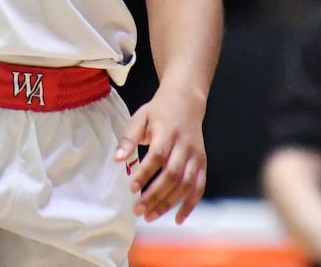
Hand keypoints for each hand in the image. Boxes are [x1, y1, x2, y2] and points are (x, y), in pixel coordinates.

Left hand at [114, 85, 207, 224]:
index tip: (131, 188)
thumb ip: (128, 138)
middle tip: (137, 209)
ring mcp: (196, 156)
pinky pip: (199, 187)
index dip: (145, 173)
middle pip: (172, 175)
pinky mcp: (202, 163)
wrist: (186, 101)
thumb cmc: (159, 112)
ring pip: (185, 185)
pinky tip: (177, 218)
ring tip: (150, 215)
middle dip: (155, 195)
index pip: (158, 156)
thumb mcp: (140, 117)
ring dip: (168, 203)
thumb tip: (117, 159)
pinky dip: (190, 205)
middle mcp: (185, 146)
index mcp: (168, 132)